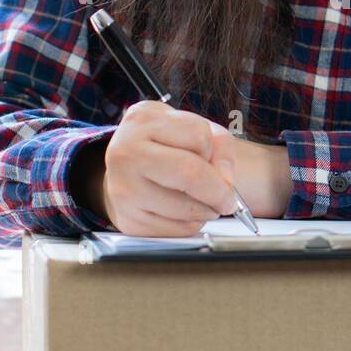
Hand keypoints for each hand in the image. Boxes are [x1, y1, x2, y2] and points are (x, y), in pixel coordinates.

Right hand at [72, 101, 291, 235]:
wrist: (126, 169)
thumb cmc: (163, 145)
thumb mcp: (188, 126)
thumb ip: (218, 143)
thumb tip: (225, 182)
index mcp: (142, 120)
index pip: (199, 137)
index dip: (217, 154)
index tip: (216, 163)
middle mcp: (125, 152)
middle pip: (189, 174)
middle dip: (219, 191)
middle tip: (227, 199)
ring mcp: (122, 189)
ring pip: (186, 208)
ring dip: (206, 210)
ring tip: (201, 201)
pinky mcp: (128, 220)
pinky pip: (176, 230)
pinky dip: (190, 224)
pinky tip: (182, 212)